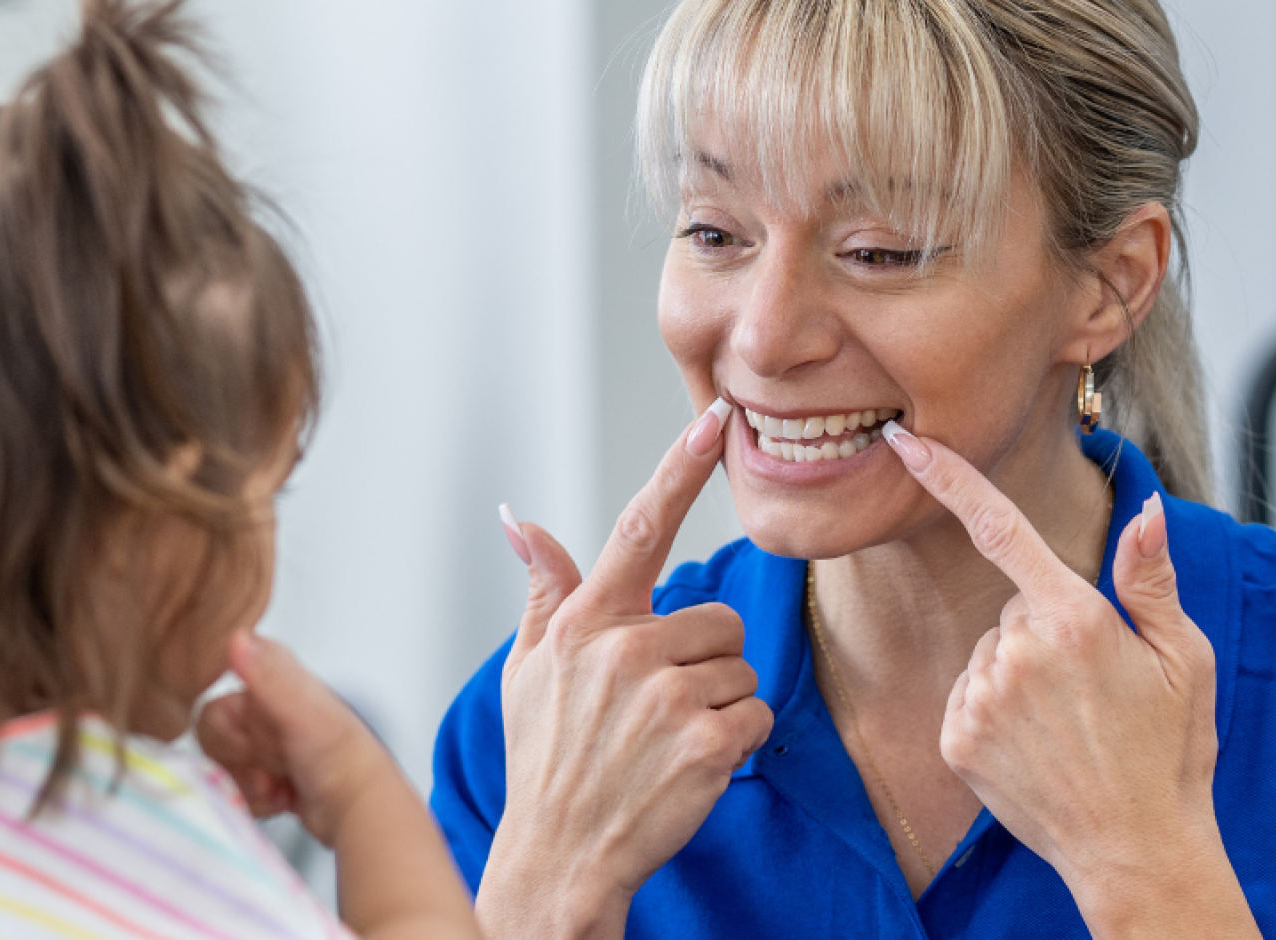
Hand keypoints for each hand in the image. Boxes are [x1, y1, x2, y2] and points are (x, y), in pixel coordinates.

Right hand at [201, 631, 484, 939]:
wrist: (363, 806)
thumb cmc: (341, 754)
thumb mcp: (301, 710)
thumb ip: (267, 675)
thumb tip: (237, 636)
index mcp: (273, 684)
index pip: (217, 701)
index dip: (226, 728)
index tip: (246, 742)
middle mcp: (267, 713)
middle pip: (215, 739)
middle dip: (238, 762)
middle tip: (268, 772)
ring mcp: (267, 748)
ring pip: (224, 767)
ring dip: (246, 785)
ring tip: (278, 787)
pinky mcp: (268, 778)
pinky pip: (237, 790)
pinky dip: (255, 801)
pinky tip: (282, 799)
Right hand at [481, 400, 772, 937]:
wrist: (559, 855)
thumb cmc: (545, 759)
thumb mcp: (529, 668)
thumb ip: (544, 590)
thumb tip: (518, 520)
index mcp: (586, 623)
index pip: (637, 529)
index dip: (677, 469)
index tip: (713, 419)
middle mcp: (625, 650)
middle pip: (718, 617)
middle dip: (703, 659)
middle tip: (655, 708)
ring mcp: (667, 697)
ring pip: (741, 667)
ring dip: (719, 703)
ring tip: (666, 740)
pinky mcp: (708, 743)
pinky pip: (757, 714)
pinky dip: (736, 741)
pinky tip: (689, 766)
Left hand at [887, 426, 1254, 937]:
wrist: (1136, 849)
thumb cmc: (1169, 752)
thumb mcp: (1184, 659)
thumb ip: (1150, 580)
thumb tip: (1145, 511)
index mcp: (1074, 619)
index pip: (999, 528)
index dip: (948, 477)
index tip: (903, 442)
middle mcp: (1017, 651)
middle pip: (1012, 610)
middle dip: (1044, 634)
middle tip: (1092, 691)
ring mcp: (980, 696)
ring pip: (988, 654)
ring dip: (1018, 675)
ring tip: (1067, 724)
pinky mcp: (954, 736)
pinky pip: (966, 696)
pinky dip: (994, 712)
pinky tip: (1034, 745)